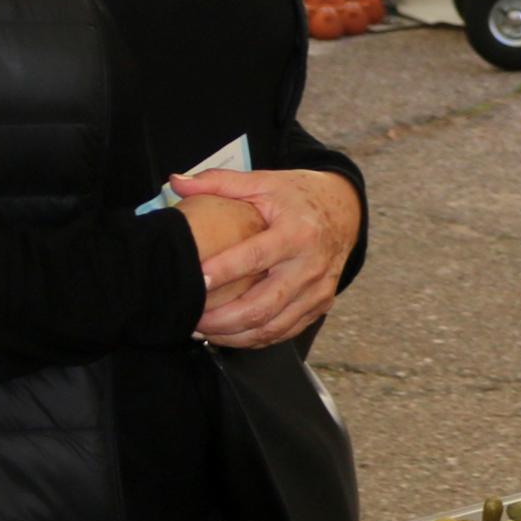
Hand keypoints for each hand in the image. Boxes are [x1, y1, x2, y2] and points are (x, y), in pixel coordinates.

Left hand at [178, 167, 362, 349]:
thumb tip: (175, 182)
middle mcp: (310, 265)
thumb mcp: (264, 182)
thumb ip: (219, 182)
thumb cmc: (298, 196)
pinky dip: (253, 339)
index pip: (254, 258)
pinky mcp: (320, 305)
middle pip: (263, 305)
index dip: (222, 272)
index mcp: (297, 232)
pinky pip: (284, 332)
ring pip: (272, 326)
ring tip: (202, 331)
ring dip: (233, 336)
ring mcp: (318, 289)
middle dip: (221, 319)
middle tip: (190, 318)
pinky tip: (228, 334)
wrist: (345, 211)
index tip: (193, 281)